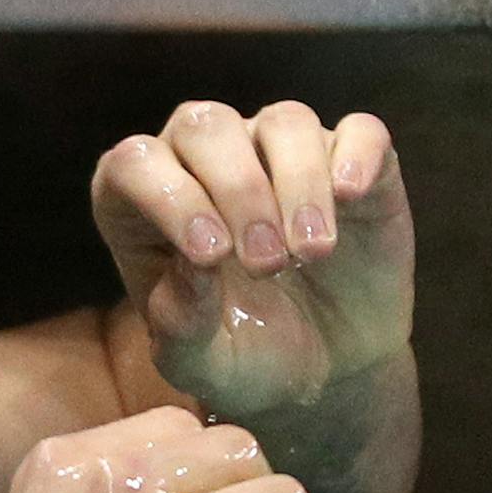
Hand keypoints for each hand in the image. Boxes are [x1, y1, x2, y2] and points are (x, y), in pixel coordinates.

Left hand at [90, 101, 413, 420]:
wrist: (322, 371)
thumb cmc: (240, 354)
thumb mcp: (198, 361)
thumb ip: (180, 321)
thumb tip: (197, 265)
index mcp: (141, 197)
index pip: (134, 162)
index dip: (170, 197)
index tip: (212, 257)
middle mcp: (202, 157)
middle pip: (206, 126)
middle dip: (237, 190)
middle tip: (266, 264)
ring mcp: (276, 150)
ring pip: (283, 121)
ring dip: (298, 182)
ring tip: (311, 252)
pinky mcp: (348, 161)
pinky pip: (357, 131)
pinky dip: (357, 154)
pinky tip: (351, 196)